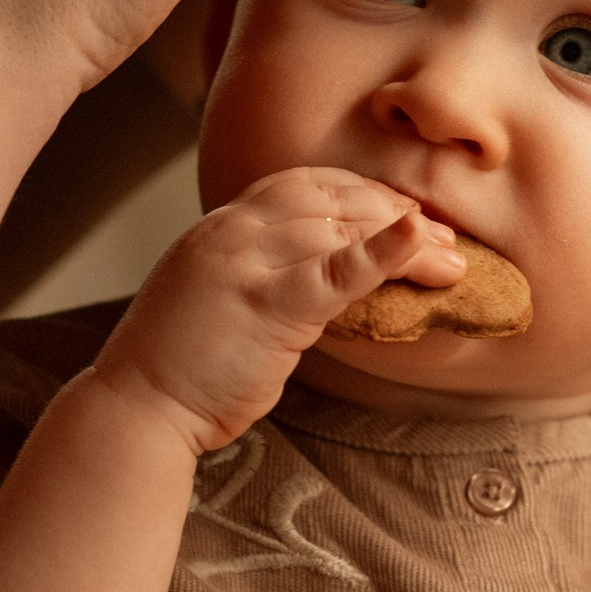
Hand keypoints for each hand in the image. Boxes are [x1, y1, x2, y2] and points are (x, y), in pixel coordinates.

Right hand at [95, 168, 461, 457]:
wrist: (138, 407)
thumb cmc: (180, 368)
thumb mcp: (222, 301)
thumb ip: (265, 278)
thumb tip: (327, 280)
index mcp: (220, 228)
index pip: (303, 185)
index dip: (361, 192)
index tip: (401, 209)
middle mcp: (232, 232)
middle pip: (331, 200)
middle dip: (393, 211)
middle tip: (445, 233)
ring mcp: (247, 263)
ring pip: (343, 229)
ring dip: (408, 238)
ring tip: (453, 257)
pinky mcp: (268, 304)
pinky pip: (338, 270)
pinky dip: (385, 252)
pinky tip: (420, 242)